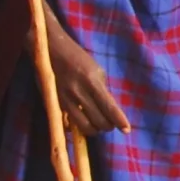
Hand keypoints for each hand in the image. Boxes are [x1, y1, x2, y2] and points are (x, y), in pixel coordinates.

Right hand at [43, 11, 129, 136]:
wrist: (53, 51)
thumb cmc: (79, 59)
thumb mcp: (97, 71)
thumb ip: (103, 90)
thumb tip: (110, 109)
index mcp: (92, 82)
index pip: (109, 107)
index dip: (119, 120)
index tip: (126, 130)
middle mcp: (79, 93)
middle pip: (98, 120)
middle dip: (108, 126)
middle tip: (111, 124)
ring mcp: (66, 100)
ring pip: (84, 126)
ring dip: (94, 129)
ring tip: (98, 125)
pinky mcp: (56, 104)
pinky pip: (70, 122)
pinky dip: (80, 126)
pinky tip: (84, 122)